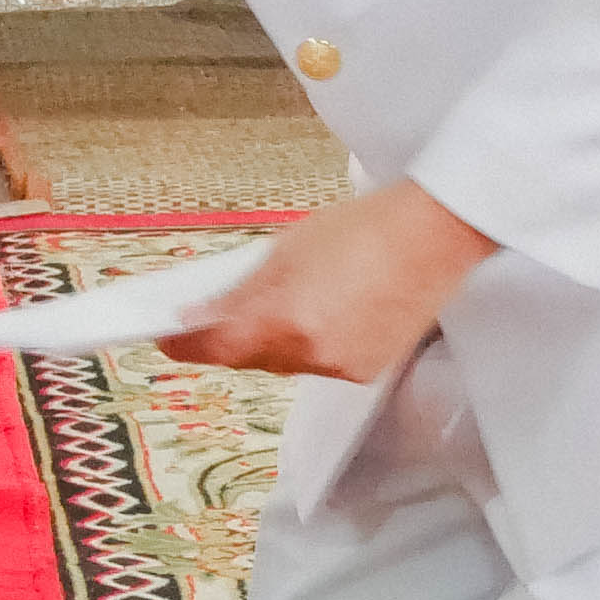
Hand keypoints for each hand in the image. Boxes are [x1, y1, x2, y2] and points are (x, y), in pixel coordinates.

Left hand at [158, 178, 492, 383]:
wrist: (434, 236)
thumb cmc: (366, 229)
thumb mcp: (285, 250)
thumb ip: (240, 290)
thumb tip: (199, 313)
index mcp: (285, 318)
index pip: (215, 346)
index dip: (185, 343)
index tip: (165, 338)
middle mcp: (312, 351)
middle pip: (249, 357)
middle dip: (231, 336)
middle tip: (219, 311)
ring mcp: (342, 365)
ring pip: (284, 363)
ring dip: (273, 340)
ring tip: (288, 301)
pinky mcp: (367, 370)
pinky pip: (319, 364)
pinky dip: (310, 344)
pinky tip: (323, 313)